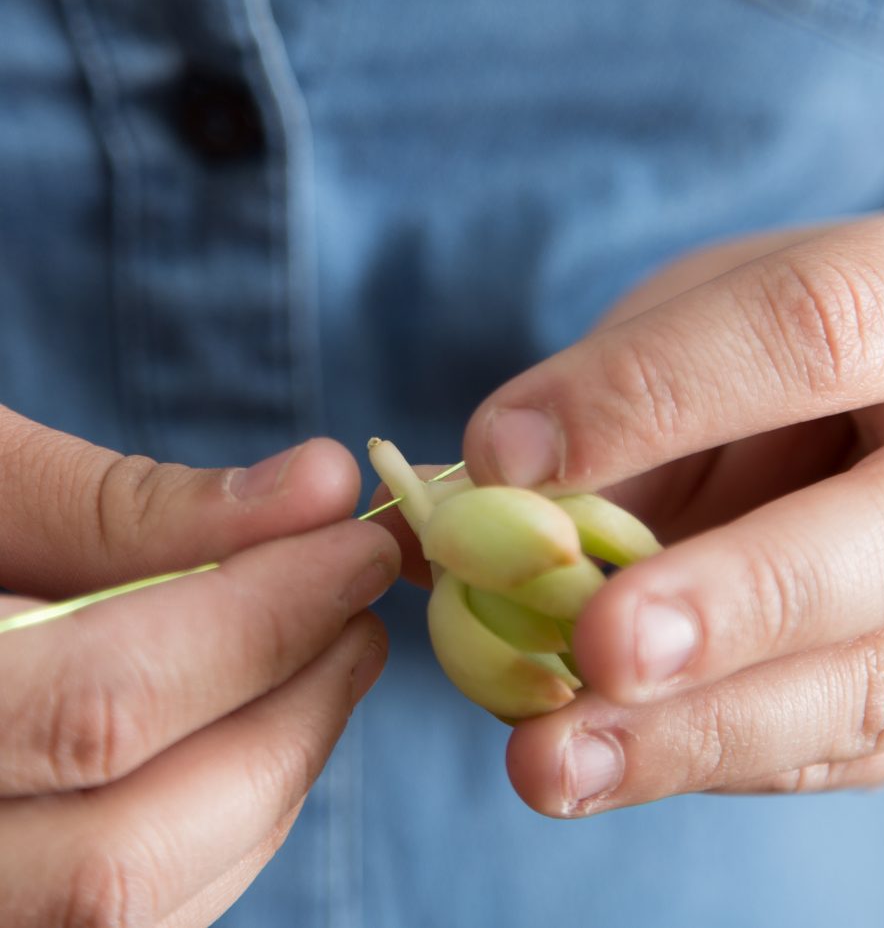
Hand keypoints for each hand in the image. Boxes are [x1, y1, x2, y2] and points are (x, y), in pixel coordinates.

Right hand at [0, 407, 398, 924]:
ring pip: (134, 910)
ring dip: (273, 777)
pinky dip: (224, 825)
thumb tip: (318, 487)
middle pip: (125, 852)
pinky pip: (131, 917)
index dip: (262, 623)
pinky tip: (255, 727)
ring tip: (328, 657)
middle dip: (289, 717)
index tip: (358, 545)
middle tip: (359, 608)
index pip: (102, 706)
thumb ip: (128, 503)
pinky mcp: (3, 905)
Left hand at [462, 201, 883, 815]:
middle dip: (730, 603)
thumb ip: (604, 398)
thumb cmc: (764, 348)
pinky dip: (710, 756)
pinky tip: (611, 761)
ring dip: (700, 735)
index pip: (815, 326)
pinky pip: (840, 746)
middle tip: (601, 650)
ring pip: (873, 682)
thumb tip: (453, 497)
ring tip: (558, 764)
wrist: (871, 410)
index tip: (505, 452)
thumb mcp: (700, 323)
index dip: (654, 393)